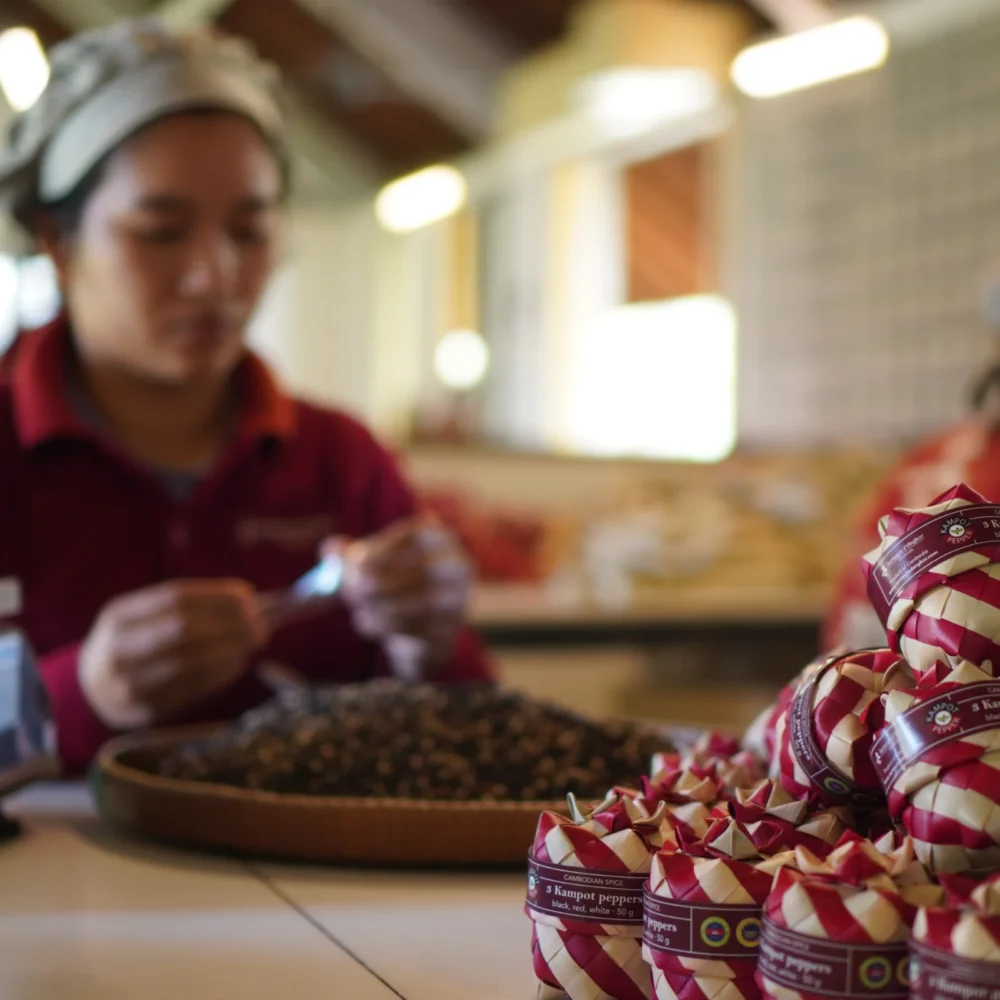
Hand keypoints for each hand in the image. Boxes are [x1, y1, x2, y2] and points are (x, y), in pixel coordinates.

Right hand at [79, 579, 268, 728]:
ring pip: (190, 662)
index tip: (248, 597)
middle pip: (183, 629)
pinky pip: (191, 690)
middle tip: (260, 625)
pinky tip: (236, 663)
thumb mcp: (145, 616)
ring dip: (230, 650)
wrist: (92, 688)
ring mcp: (128, 683)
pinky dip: (220, 674)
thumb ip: (190, 605)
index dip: (217, 596)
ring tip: (251, 643)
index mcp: (119, 615)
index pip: (176, 597)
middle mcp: (118, 648)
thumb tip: (249, 599)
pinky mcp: (144, 711)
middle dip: (229, 624)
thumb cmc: (136, 641)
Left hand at [332, 516, 471, 678]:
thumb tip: (329, 548)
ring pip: (422, 603)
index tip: (355, 560)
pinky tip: (366, 623)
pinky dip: (385, 626)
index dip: (386, 547)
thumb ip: (348, 555)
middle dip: (382, 580)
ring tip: (357, 607)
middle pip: (425, 570)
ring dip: (381, 606)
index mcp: (439, 539)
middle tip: (350, 589)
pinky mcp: (448, 631)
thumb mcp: (368, 565)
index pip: (420, 535)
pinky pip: (417, 629)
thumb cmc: (390, 584)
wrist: (416, 629)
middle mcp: (457, 567)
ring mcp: (458, 601)